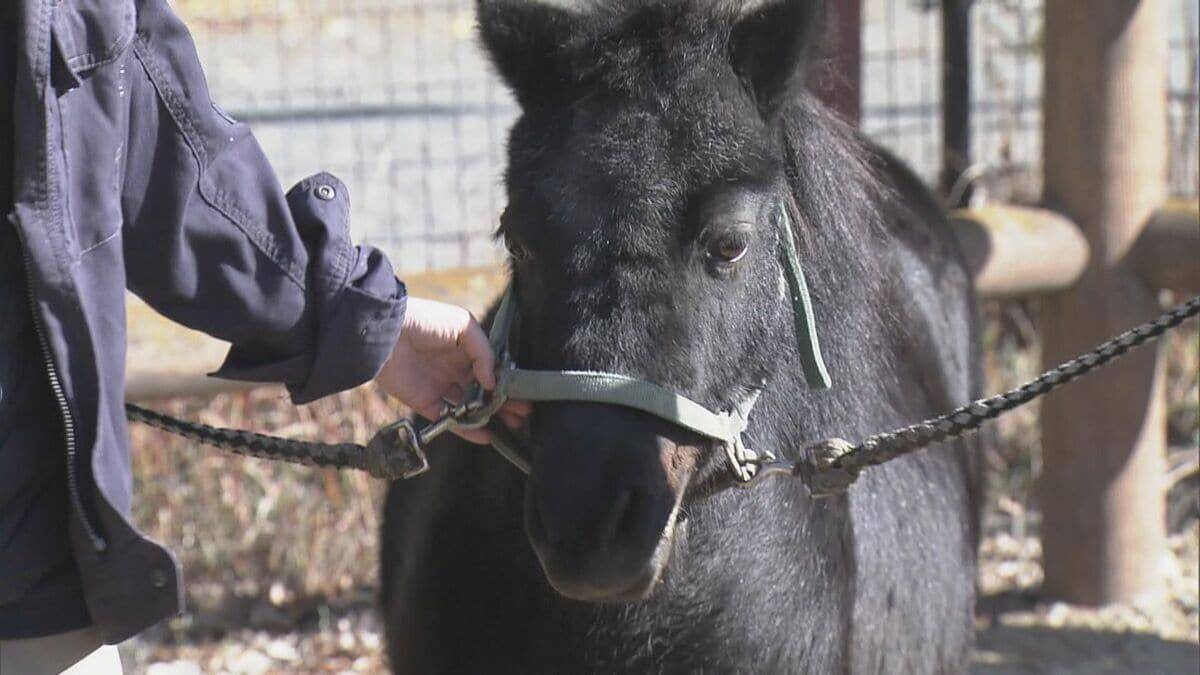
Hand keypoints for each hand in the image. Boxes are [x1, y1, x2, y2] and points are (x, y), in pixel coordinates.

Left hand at [374, 297, 530, 443]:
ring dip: (490, 416)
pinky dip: (467, 430)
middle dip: (504, 401)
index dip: (507, 380)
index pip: (491, 368)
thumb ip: (483, 352)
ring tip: (512, 425)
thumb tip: (492, 382)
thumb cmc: (425, 321)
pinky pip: (450, 421)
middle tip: (524, 413)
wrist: (386, 333)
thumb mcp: (463, 326)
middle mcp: (454, 368)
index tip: (526, 391)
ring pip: (470, 407)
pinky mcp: (425, 403)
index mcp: (464, 348)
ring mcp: (440, 386)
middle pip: (484, 390)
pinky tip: (486, 435)